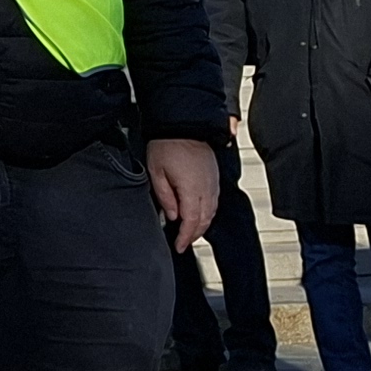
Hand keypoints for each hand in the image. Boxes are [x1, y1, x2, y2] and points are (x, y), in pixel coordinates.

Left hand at [145, 135, 219, 253]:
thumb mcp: (157, 172)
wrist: (182, 124)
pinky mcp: (214, 175)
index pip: (192, 222)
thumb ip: (165, 197)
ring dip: (202, 224)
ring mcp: (213, 181)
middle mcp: (207, 187)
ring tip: (190, 231)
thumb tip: (172, 215)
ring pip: (212, 211)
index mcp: (193, 189)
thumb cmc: (168, 144)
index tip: (179, 246)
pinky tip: (199, 212)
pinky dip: (207, 211)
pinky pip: (214, 200)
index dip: (186, 237)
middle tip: (183, 242)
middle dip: (194, 234)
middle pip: (205, 220)